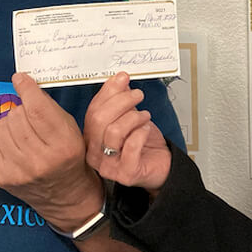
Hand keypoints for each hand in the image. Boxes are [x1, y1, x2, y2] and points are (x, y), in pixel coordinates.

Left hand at [0, 72, 102, 230]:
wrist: (65, 197)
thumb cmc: (70, 158)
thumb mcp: (71, 130)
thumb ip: (49, 108)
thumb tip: (23, 85)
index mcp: (63, 145)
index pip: (38, 110)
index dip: (26, 89)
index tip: (20, 78)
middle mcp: (41, 160)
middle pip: (17, 116)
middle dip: (21, 109)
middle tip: (29, 115)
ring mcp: (19, 171)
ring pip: (2, 127)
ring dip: (10, 123)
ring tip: (22, 130)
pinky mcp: (2, 178)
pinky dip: (0, 137)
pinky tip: (12, 142)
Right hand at [84, 72, 171, 192]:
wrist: (160, 165)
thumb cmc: (142, 143)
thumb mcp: (129, 116)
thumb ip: (120, 99)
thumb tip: (119, 78)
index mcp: (91, 138)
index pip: (92, 111)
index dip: (108, 92)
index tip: (122, 78)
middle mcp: (94, 153)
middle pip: (99, 120)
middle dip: (121, 101)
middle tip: (137, 95)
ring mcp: (108, 166)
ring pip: (113, 132)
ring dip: (133, 117)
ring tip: (145, 115)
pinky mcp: (125, 173)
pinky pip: (130, 147)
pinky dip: (140, 133)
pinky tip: (145, 129)